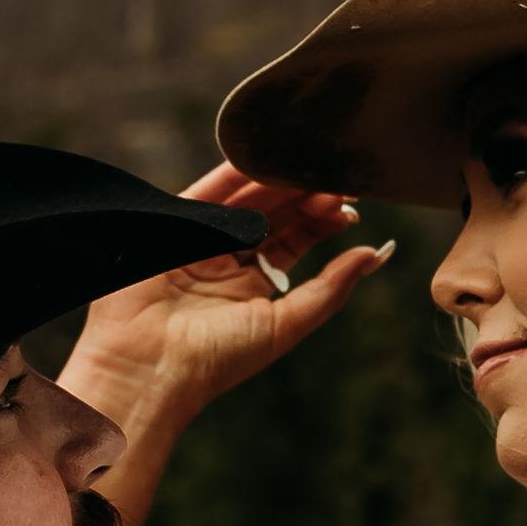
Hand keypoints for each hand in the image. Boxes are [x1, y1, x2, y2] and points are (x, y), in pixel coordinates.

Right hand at [66, 164, 386, 462]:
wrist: (149, 367)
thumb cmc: (215, 359)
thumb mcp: (284, 325)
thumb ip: (330, 288)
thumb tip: (378, 254)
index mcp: (255, 286)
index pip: (296, 239)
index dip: (323, 220)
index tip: (350, 206)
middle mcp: (228, 260)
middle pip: (274, 213)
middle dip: (305, 196)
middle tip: (336, 180)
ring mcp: (200, 242)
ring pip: (245, 199)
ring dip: (277, 182)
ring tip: (309, 169)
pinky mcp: (173, 228)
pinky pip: (206, 194)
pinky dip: (231, 174)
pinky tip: (260, 157)